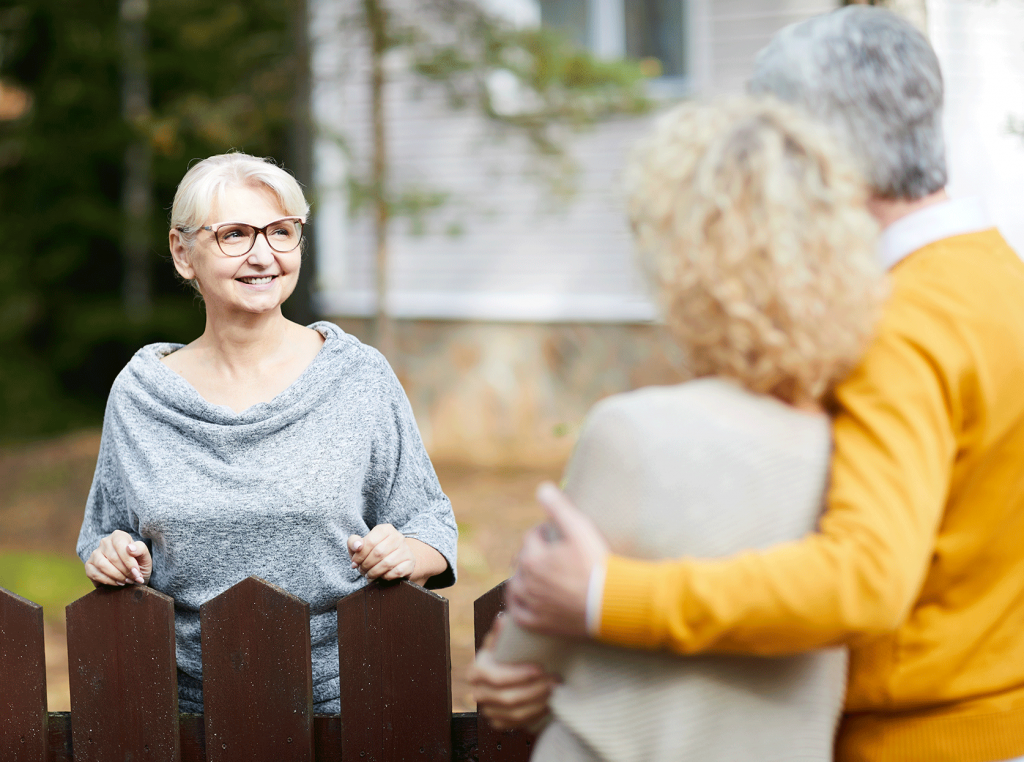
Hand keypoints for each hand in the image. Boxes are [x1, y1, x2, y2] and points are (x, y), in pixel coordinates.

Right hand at [85, 530, 151, 586]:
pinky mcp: (89, 566)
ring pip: (102, 565)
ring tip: (126, 581)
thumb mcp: (144, 556)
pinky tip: (117, 582)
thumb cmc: (138, 563)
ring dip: (116, 576)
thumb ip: (141, 549)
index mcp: (118, 536)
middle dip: (125, 571)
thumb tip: (130, 548)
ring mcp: (95, 554)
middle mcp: (104, 542)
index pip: (121, 546)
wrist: (129, 574)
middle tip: (133, 579)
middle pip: (113, 558)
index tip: (137, 572)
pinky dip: (108, 581)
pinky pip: (95, 574)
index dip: (129, 562)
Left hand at [348, 524, 415, 580]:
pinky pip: (397, 572)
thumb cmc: (374, 552)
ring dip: (374, 572)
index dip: (359, 555)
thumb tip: (357, 546)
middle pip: (378, 553)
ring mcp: (406, 549)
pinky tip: (382, 576)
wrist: (395, 560)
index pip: (370, 542)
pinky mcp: (410, 562)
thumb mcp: (361, 545)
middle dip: (366, 565)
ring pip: (387, 563)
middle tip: (362, 570)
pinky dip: (386, 576)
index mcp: (385, 529)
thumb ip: (353, 542)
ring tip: (369, 575)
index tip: (354, 562)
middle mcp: (398, 537)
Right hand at [469, 615, 556, 729]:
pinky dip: (535, 714)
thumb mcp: (501, 641)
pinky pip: (518, 724)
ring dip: (538, 703)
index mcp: (475, 672)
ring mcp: (488, 710)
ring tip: (555, 690)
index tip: (539, 668)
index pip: (497, 678)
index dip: (519, 676)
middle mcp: (478, 694)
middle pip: (508, 698)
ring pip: (515, 713)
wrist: (502, 674)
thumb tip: (502, 620)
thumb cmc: (503, 654)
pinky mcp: (499, 722)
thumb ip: (501, 632)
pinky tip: (549, 703)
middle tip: (554, 680)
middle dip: (534, 690)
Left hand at [507, 482, 608, 637]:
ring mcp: (532, 605)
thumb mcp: (579, 529)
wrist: (612, 603)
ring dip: (523, 578)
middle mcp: (526, 583)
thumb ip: (558, 507)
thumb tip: (542, 488)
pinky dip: (518, 606)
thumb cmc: (596, 564)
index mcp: (532, 559)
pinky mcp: (539, 624)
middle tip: (550, 552)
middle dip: (533, 553)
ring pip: (516, 587)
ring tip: (536, 574)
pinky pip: (518, 615)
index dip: (545, 532)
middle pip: (522, 561)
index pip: (531, 538)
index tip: (557, 533)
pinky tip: (524, 601)